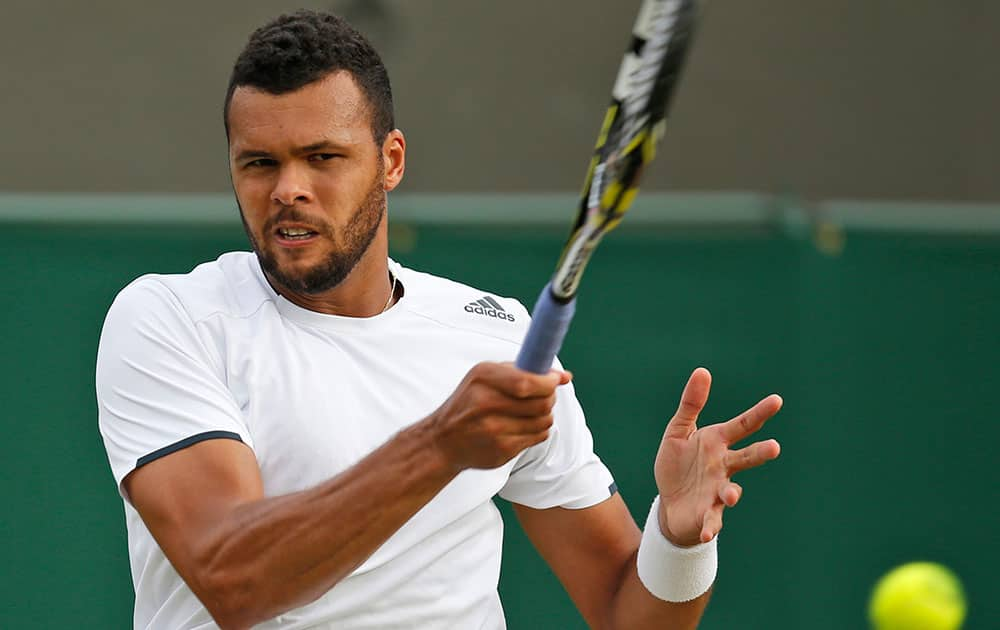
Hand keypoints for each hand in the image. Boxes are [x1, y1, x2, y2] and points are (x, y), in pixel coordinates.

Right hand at [427, 362, 569, 471]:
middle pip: (541, 402)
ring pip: (544, 420)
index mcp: (483, 378)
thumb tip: (564, 376)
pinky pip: (538, 437)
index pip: (528, 381)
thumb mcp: (485, 377)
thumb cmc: (468, 403)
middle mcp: (486, 403)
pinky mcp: (502, 450)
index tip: (554, 381)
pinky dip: (537, 430)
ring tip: (530, 413)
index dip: (548, 382)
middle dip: (549, 398)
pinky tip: (522, 427)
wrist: (443, 440)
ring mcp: (494, 429)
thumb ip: (523, 371)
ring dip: (544, 415)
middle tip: (543, 396)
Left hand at [654, 367, 781, 546]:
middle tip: (774, 448)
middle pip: (746, 458)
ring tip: (733, 495)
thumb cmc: (678, 464)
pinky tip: (708, 531)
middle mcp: (723, 466)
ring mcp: (718, 491)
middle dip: (760, 453)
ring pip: (731, 491)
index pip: (743, 426)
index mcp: (717, 443)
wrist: (670, 502)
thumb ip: (691, 404)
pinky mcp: (707, 513)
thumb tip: (702, 371)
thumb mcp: (678, 430)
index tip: (777, 400)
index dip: (759, 413)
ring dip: (733, 493)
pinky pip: (712, 520)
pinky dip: (711, 526)